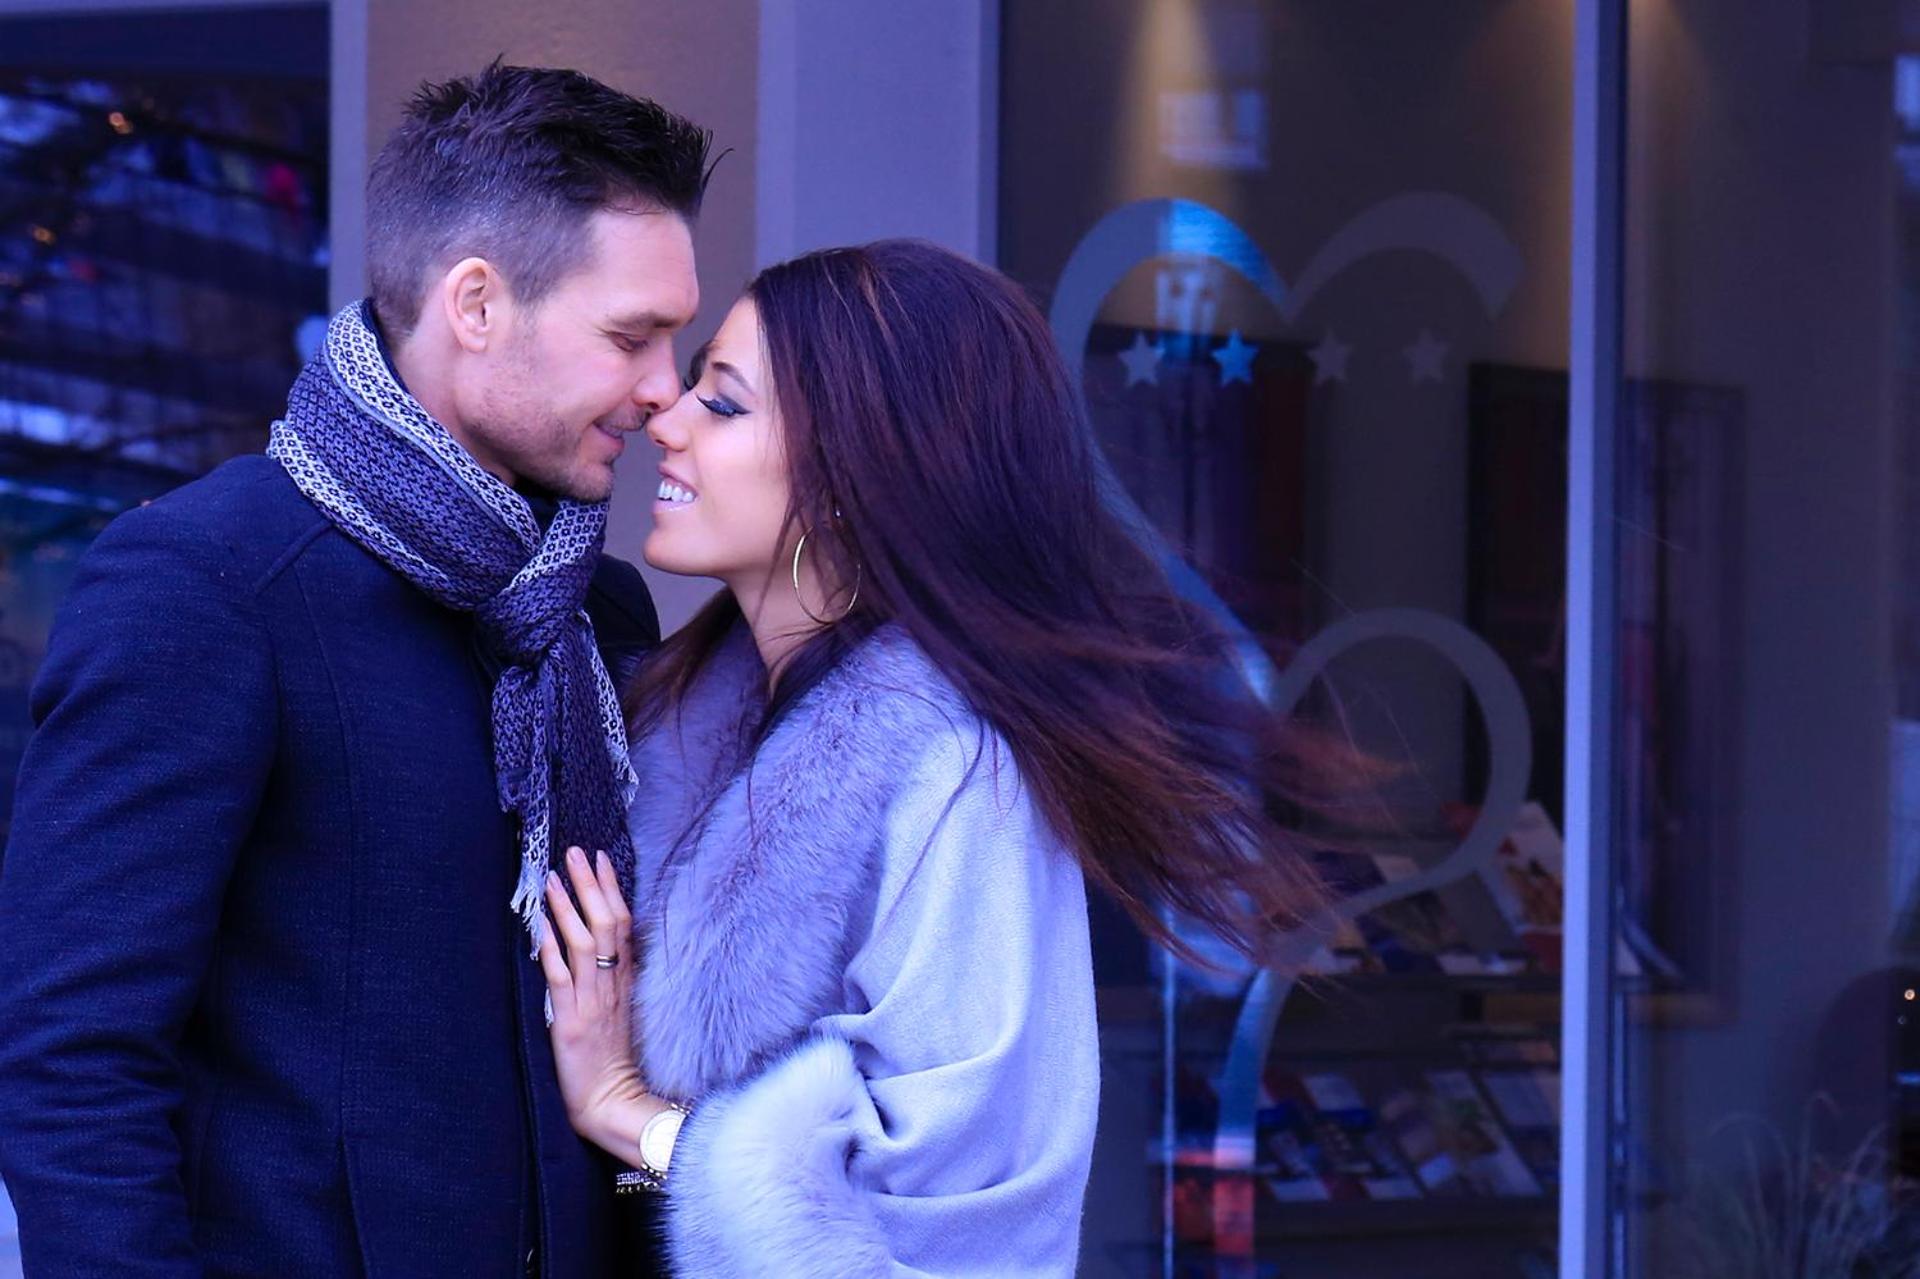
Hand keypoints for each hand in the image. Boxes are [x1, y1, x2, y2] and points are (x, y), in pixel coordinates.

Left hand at [538, 846, 664, 1162]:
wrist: (612, 1102)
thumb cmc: (613, 1062)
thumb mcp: (622, 1013)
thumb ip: (613, 980)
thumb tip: (598, 946)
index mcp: (625, 982)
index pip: (623, 925)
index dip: (612, 890)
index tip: (601, 860)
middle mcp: (611, 986)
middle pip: (606, 924)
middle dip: (591, 885)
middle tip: (576, 853)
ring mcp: (592, 1002)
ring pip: (585, 944)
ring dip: (569, 907)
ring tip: (553, 877)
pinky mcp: (570, 1022)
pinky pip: (561, 979)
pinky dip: (552, 949)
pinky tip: (540, 926)